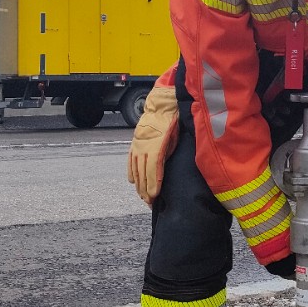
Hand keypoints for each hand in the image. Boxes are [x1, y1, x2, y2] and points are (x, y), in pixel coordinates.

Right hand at [126, 87, 178, 204]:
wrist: (163, 104)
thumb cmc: (173, 120)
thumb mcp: (176, 137)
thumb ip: (169, 154)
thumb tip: (166, 170)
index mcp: (155, 145)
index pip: (153, 170)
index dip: (153, 185)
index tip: (154, 197)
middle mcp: (144, 146)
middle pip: (143, 173)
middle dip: (146, 189)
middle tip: (149, 202)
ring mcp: (138, 144)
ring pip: (136, 168)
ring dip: (139, 184)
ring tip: (142, 196)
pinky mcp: (135, 142)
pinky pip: (131, 160)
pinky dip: (131, 171)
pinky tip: (132, 181)